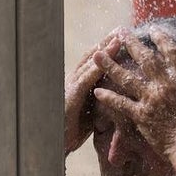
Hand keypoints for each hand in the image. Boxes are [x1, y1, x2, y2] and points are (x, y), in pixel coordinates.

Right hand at [64, 31, 119, 155]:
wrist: (53, 146)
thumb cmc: (72, 133)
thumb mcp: (91, 114)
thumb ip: (101, 102)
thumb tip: (118, 97)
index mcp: (78, 85)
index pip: (94, 63)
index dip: (106, 50)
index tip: (121, 38)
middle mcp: (72, 82)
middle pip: (92, 58)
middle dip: (106, 43)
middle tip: (121, 29)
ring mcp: (69, 87)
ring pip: (88, 64)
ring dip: (104, 50)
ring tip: (118, 38)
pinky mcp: (69, 97)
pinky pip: (85, 79)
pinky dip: (95, 67)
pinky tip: (104, 56)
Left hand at [90, 26, 175, 159]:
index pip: (170, 52)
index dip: (161, 38)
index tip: (153, 29)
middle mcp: (165, 85)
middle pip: (145, 58)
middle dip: (131, 43)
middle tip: (120, 32)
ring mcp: (151, 99)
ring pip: (126, 77)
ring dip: (110, 65)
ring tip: (98, 55)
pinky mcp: (141, 115)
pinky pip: (120, 104)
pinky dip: (108, 97)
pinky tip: (97, 91)